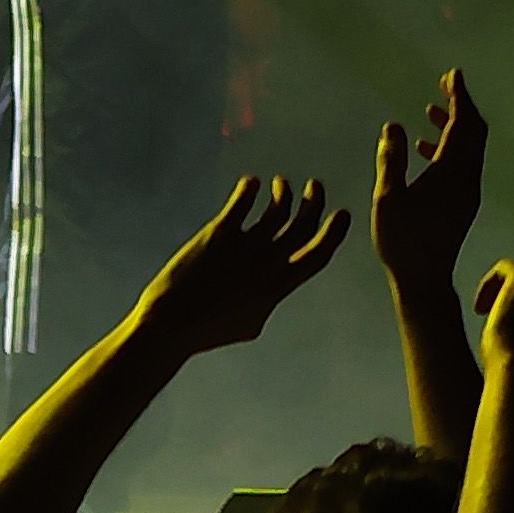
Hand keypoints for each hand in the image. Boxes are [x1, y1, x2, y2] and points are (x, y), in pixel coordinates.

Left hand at [129, 174, 348, 352]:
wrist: (171, 323)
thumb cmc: (206, 330)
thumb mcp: (249, 323)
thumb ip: (265, 302)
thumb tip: (269, 292)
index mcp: (278, 287)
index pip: (318, 254)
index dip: (334, 232)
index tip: (342, 214)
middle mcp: (267, 264)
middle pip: (302, 225)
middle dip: (314, 202)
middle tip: (315, 186)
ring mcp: (244, 248)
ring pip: (276, 211)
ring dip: (283, 193)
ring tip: (280, 183)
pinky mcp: (218, 234)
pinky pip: (241, 204)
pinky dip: (250, 190)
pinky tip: (251, 183)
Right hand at [369, 68, 487, 298]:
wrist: (425, 277)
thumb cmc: (402, 239)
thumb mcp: (388, 197)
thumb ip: (391, 160)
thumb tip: (395, 126)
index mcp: (450, 172)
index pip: (462, 125)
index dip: (459, 97)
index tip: (452, 75)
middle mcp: (467, 178)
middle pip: (474, 133)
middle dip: (462, 106)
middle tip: (446, 84)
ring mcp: (468, 191)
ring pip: (469, 148)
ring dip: (455, 126)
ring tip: (431, 110)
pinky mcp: (463, 201)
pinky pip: (462, 163)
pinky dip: (448, 146)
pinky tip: (423, 148)